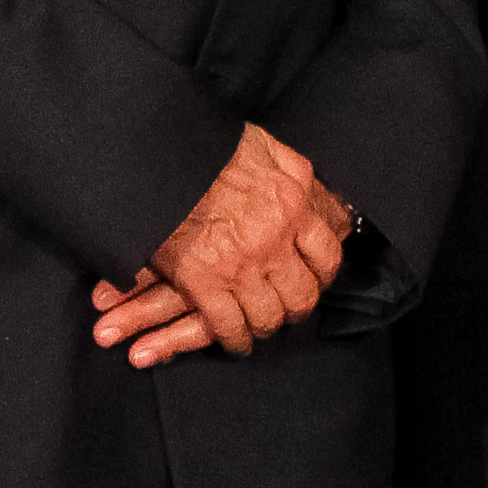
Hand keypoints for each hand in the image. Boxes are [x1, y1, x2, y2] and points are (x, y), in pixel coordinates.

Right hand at [89, 124, 352, 366]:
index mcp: (292, 206)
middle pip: (302, 296)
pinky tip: (233, 339)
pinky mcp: (203, 284)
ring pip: (268, 317)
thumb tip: (311, 189)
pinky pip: (227, 326)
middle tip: (286, 309)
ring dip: (264, 326)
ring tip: (258, 326)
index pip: (327, 256)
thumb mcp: (266, 147)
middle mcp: (273, 241)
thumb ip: (292, 171)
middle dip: (295, 308)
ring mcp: (239, 266)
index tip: (313, 279)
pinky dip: (232, 338)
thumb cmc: (210, 150)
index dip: (322, 275)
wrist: (160, 160)